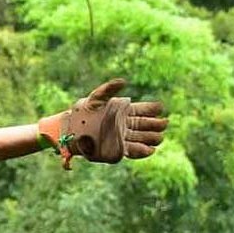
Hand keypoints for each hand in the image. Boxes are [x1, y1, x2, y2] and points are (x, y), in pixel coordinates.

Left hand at [38, 78, 167, 168]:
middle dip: (156, 124)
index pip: (143, 110)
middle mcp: (125, 124)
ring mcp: (122, 137)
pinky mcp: (117, 149)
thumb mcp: (95, 98)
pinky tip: (150, 149)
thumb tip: (124, 81)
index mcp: (123, 111)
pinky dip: (142, 151)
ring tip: (158, 137)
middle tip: (162, 124)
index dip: (153, 109)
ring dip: (152, 138)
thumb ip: (108, 89)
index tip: (160, 108)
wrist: (71, 130)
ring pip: (142, 138)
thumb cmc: (83, 111)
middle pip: (146, 125)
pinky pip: (133, 151)